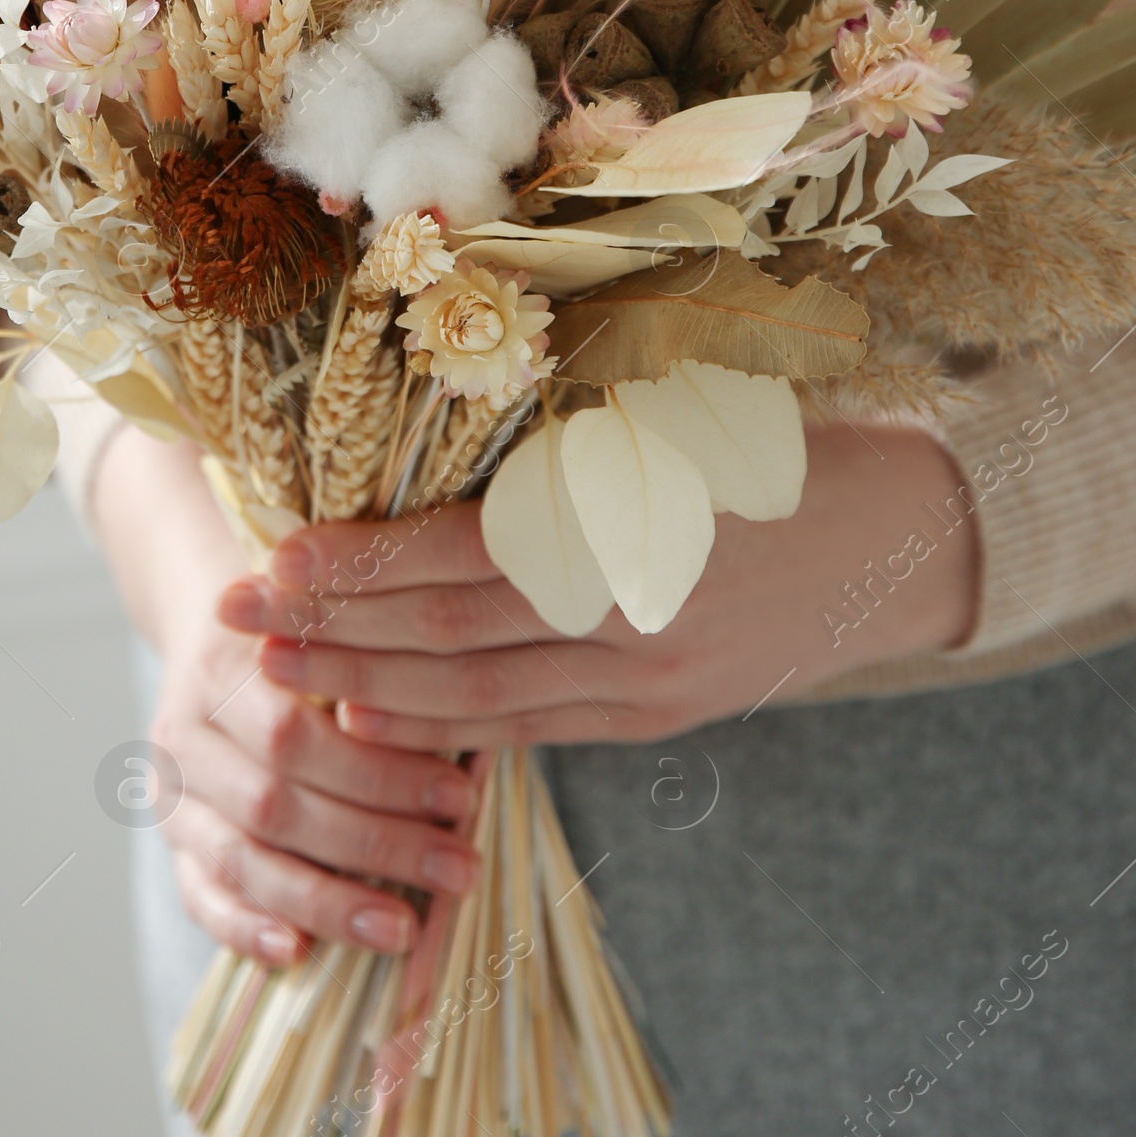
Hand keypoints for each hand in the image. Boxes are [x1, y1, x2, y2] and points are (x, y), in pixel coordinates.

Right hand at [91, 428, 482, 968]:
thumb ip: (378, 667)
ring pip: (240, 859)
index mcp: (223, 664)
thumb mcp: (333, 619)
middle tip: (459, 869)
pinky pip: (199, 894)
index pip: (296, 733)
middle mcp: (184, 731)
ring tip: (404, 928)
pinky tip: (299, 953)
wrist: (217, 620)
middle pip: (274, 803)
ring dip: (326, 902)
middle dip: (374, 844)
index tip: (464, 797)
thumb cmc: (304, 627)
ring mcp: (168, 791)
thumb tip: (478, 732)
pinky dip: (246, 927)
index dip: (381, 773)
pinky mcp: (170, 839)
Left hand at [218, 423, 977, 754]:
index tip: (276, 557)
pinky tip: (379, 722)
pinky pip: (531, 730)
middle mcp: (631, 619)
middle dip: (333, 634)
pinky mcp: (658, 718)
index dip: (360, 565)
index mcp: (632, 527)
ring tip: (282, 676)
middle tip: (238, 620)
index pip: (461, 558)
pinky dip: (448, 731)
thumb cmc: (777, 439)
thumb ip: (559, 430)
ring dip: (369, 691)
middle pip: (449, 638)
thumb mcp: (674, 405)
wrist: (897, 536)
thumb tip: (429, 420)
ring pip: (478, 700)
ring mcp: (646, 682)